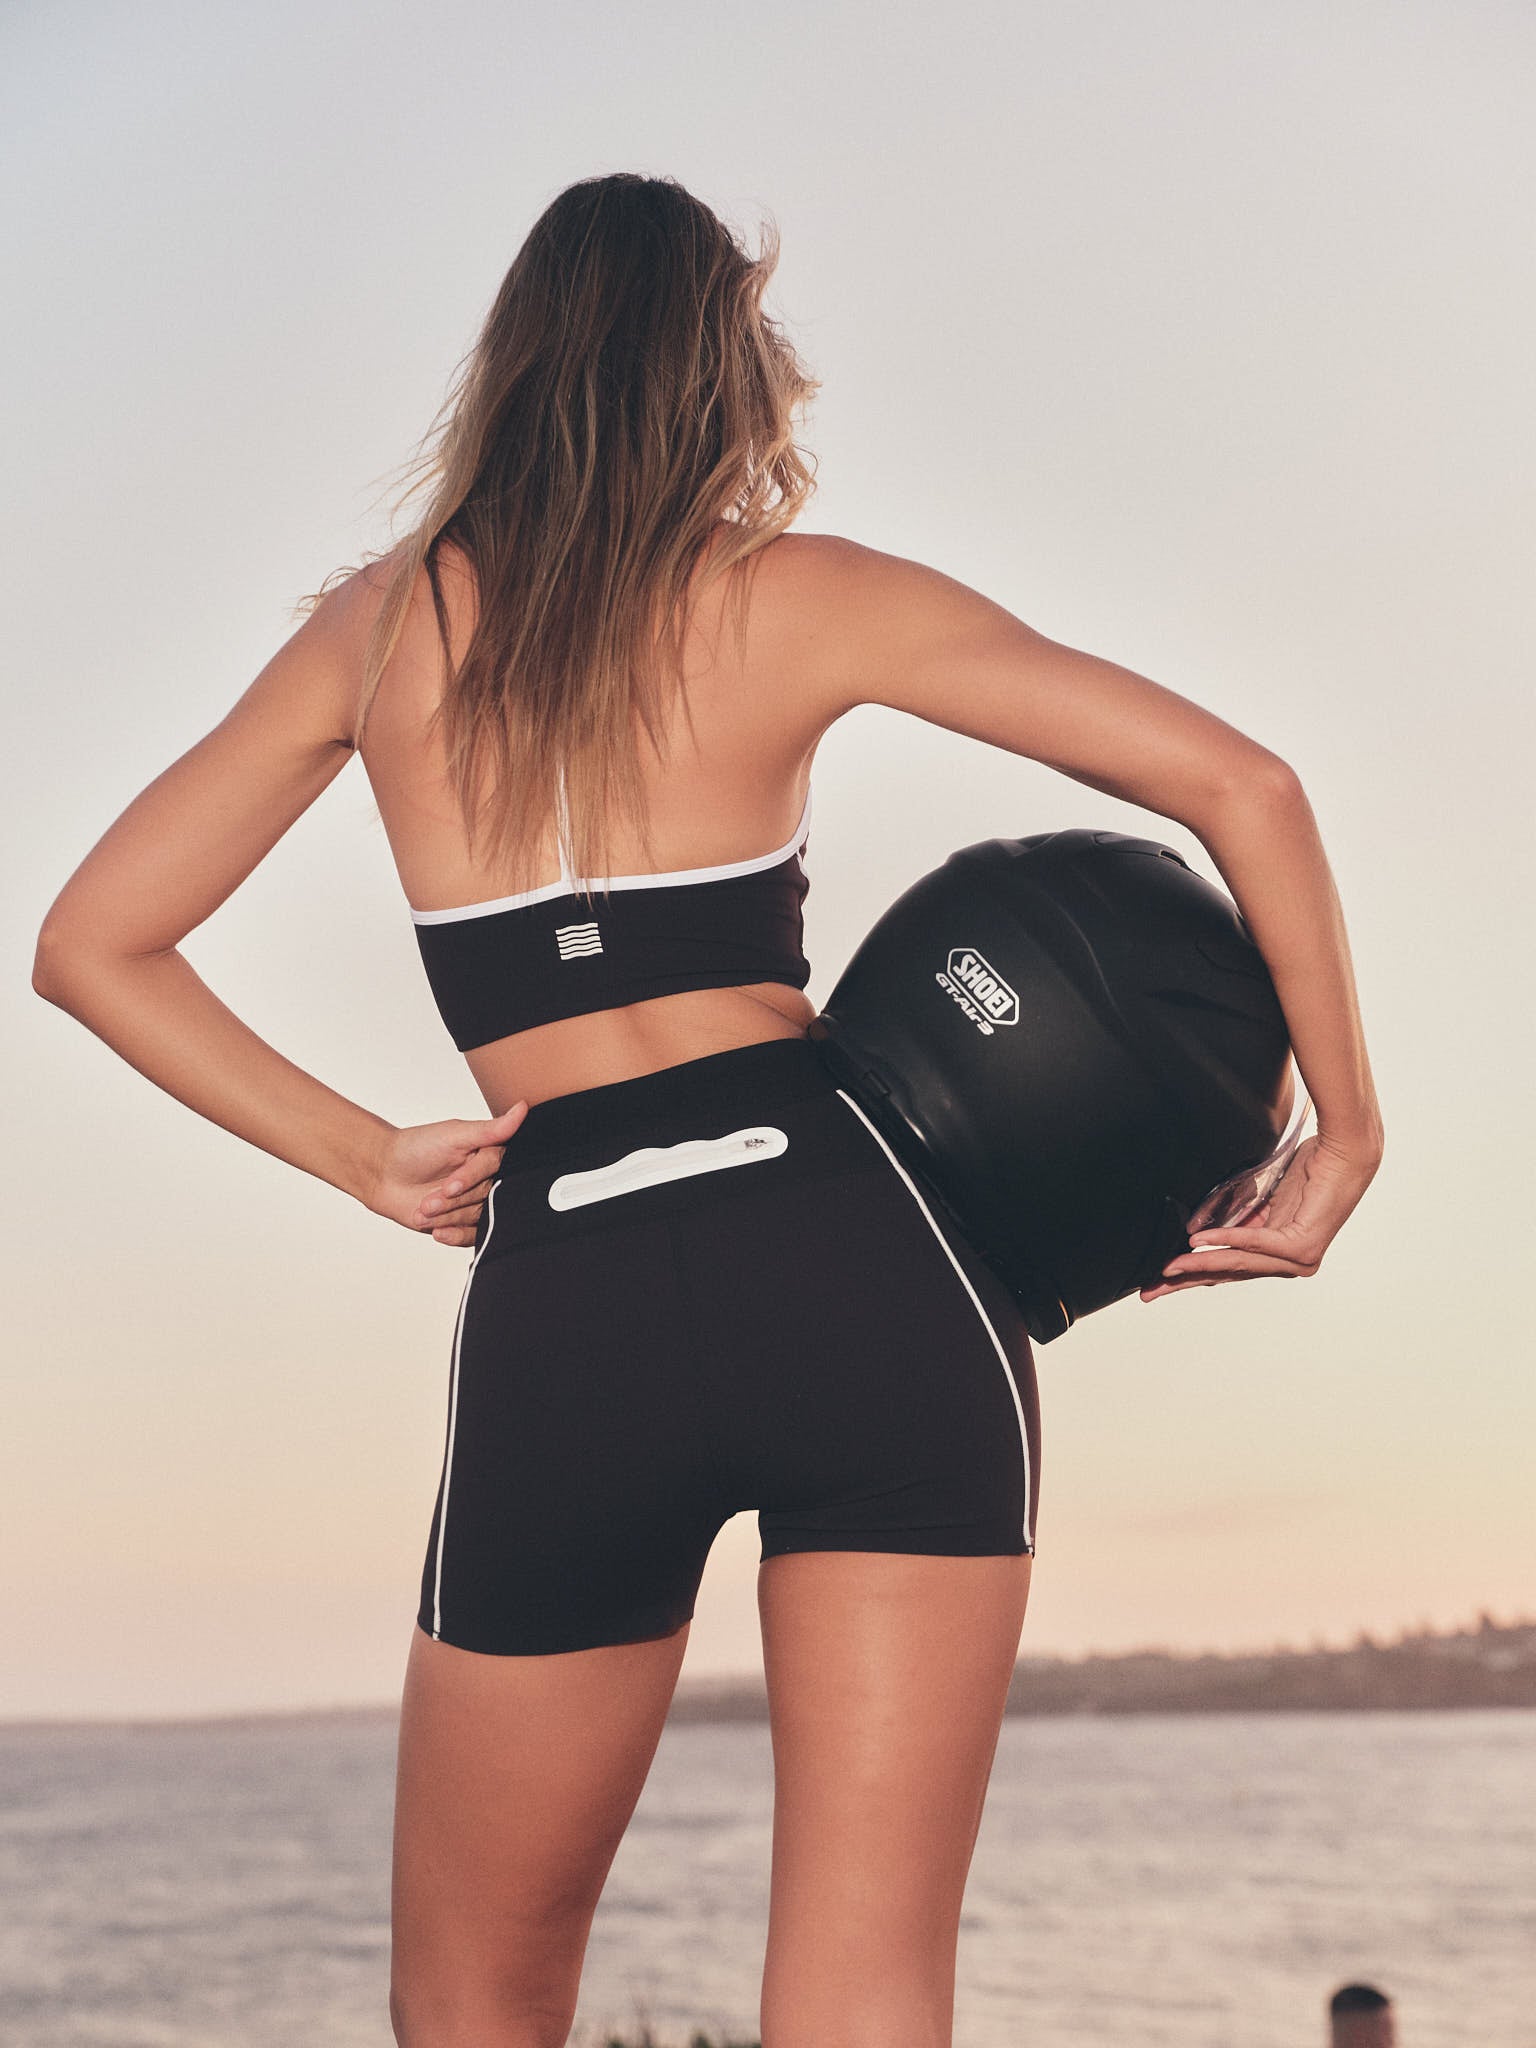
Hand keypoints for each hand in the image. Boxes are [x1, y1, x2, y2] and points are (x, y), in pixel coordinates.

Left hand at [367, 1101, 529, 1246]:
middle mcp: (486, 1178)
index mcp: (488, 1153)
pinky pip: (472, 1237)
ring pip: (477, 1217)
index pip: (494, 1168)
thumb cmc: (415, 1148)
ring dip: (448, 1217)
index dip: (471, 1179)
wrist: (384, 1174)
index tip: (449, 1185)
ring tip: (423, 1211)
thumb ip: (489, 1129)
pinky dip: (454, 1235)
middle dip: (454, 1202)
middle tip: (428, 1202)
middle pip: (486, 1196)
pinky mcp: (464, 1222)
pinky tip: (437, 1231)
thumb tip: (522, 1108)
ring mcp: (476, 1201)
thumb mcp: (452, 1135)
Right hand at [1140, 1131, 1381, 1300]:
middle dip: (1186, 1282)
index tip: (1160, 1279)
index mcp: (1277, 1251)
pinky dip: (1224, 1241)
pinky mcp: (1301, 1246)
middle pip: (1227, 1274)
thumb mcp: (1262, 1197)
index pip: (1228, 1268)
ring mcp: (1298, 1259)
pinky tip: (1198, 1242)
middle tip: (1153, 1291)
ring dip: (1199, 1265)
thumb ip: (1236, 1217)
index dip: (1193, 1274)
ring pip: (1237, 1264)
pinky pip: (1253, 1244)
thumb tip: (1197, 1233)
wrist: (1344, 1154)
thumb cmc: (1310, 1168)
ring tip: (1168, 1267)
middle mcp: (1289, 1262)